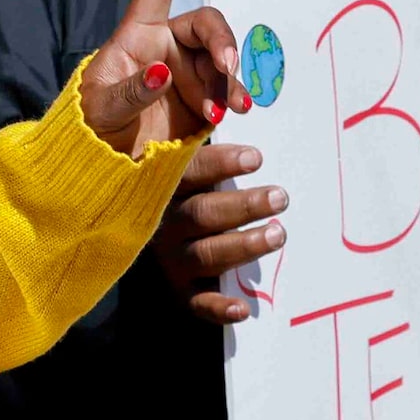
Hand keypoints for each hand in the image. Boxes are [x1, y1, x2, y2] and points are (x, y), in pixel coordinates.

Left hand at [78, 0, 245, 154]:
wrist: (100, 168)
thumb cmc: (88, 127)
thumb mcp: (100, 109)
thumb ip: (131, 91)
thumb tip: (161, 72)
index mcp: (137, 35)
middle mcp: (167, 47)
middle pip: (206, 27)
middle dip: (223, 43)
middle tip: (228, 70)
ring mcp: (188, 74)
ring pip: (221, 63)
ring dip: (229, 81)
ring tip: (226, 109)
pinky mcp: (202, 102)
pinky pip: (226, 93)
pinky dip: (232, 100)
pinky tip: (233, 116)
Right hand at [153, 141, 286, 323]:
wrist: (139, 234)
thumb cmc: (187, 190)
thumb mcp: (190, 164)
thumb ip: (208, 145)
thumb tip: (241, 110)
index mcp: (164, 186)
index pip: (190, 171)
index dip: (222, 163)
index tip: (256, 158)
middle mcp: (163, 222)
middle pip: (202, 213)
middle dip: (244, 206)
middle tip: (281, 197)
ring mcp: (170, 258)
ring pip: (205, 254)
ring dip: (243, 246)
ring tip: (278, 235)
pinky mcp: (180, 289)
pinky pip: (197, 302)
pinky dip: (218, 307)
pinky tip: (243, 309)